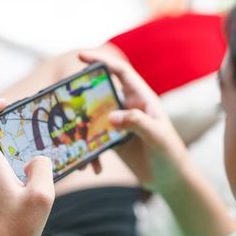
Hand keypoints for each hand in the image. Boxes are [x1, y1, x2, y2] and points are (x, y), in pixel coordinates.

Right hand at [79, 51, 189, 192]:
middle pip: (100, 94)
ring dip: (82, 131)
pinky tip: (92, 168)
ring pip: (94, 120)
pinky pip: (95, 142)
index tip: (80, 56)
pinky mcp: (114, 142)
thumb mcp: (157, 136)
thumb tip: (110, 117)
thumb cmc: (171, 154)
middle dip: (81, 97)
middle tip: (64, 101)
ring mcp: (120, 125)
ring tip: (72, 143)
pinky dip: (90, 153)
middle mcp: (129, 108)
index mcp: (142, 99)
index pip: (121, 72)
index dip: (102, 62)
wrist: (171, 179)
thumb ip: (136, 122)